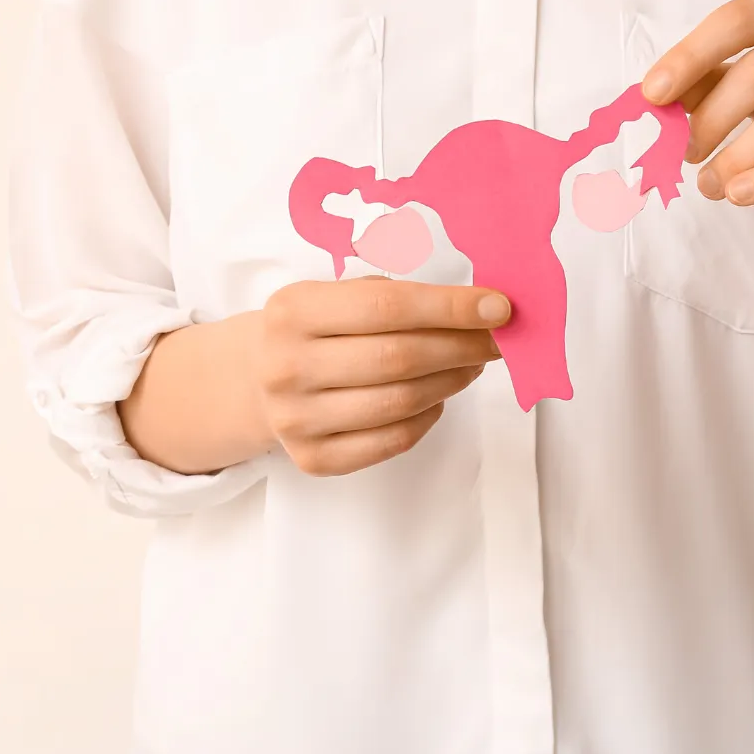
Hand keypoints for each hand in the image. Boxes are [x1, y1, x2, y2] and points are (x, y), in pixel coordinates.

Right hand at [256, 277, 509, 477]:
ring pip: (400, 402)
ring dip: (451, 381)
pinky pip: (392, 441)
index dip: (449, 307)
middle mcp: (286, 366)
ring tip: (470, 364)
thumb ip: (393, 296)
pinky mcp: (312, 458)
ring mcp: (295, 419)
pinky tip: (435, 396)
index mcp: (292, 311)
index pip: (386, 307)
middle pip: (398, 358)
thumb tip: (477, 309)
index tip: (498, 307)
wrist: (255, 379)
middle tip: (496, 339)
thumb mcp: (331, 294)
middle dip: (461, 346)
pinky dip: (427, 417)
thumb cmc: (313, 329)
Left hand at [642, 0, 753, 205]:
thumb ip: (709, 74)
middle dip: (712, 118)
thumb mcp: (752, 64)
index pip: (739, 21)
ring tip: (708, 184)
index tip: (651, 94)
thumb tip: (656, 98)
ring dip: (735, 158)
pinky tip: (737, 193)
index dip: (690, 56)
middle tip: (685, 152)